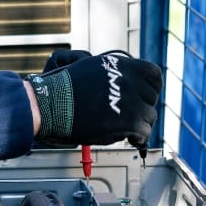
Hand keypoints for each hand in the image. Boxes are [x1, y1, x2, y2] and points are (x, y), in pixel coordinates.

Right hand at [26, 49, 161, 147]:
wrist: (51, 105)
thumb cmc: (65, 90)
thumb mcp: (92, 68)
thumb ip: (114, 73)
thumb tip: (127, 82)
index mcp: (123, 66)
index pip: (154, 75)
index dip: (151, 88)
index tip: (144, 97)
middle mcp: (130, 81)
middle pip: (151, 98)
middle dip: (142, 107)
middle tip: (130, 116)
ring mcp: (131, 102)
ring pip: (150, 116)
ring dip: (140, 123)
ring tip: (126, 129)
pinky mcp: (129, 122)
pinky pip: (144, 133)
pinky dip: (139, 139)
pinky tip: (130, 139)